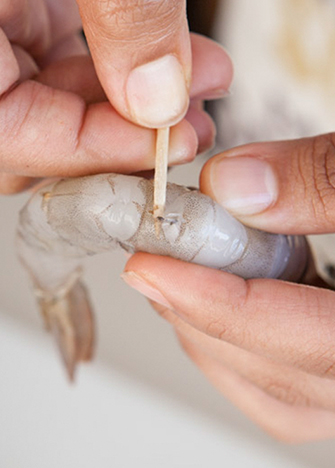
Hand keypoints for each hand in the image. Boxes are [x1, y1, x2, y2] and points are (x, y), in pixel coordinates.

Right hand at [0, 0, 232, 192]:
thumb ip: (122, 16)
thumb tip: (160, 99)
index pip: (14, 138)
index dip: (96, 151)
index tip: (169, 144)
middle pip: (39, 137)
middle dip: (125, 140)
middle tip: (190, 133)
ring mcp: (4, 36)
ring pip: (60, 103)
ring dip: (136, 103)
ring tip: (201, 87)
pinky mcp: (30, 15)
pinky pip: (70, 63)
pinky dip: (123, 68)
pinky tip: (173, 58)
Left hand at [123, 134, 334, 442]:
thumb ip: (327, 179)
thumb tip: (232, 186)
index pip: (311, 340)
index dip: (220, 303)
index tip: (150, 268)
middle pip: (282, 381)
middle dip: (203, 323)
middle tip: (155, 267)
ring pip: (277, 395)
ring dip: (213, 340)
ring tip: (177, 283)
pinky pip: (285, 386)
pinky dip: (238, 348)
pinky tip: (219, 301)